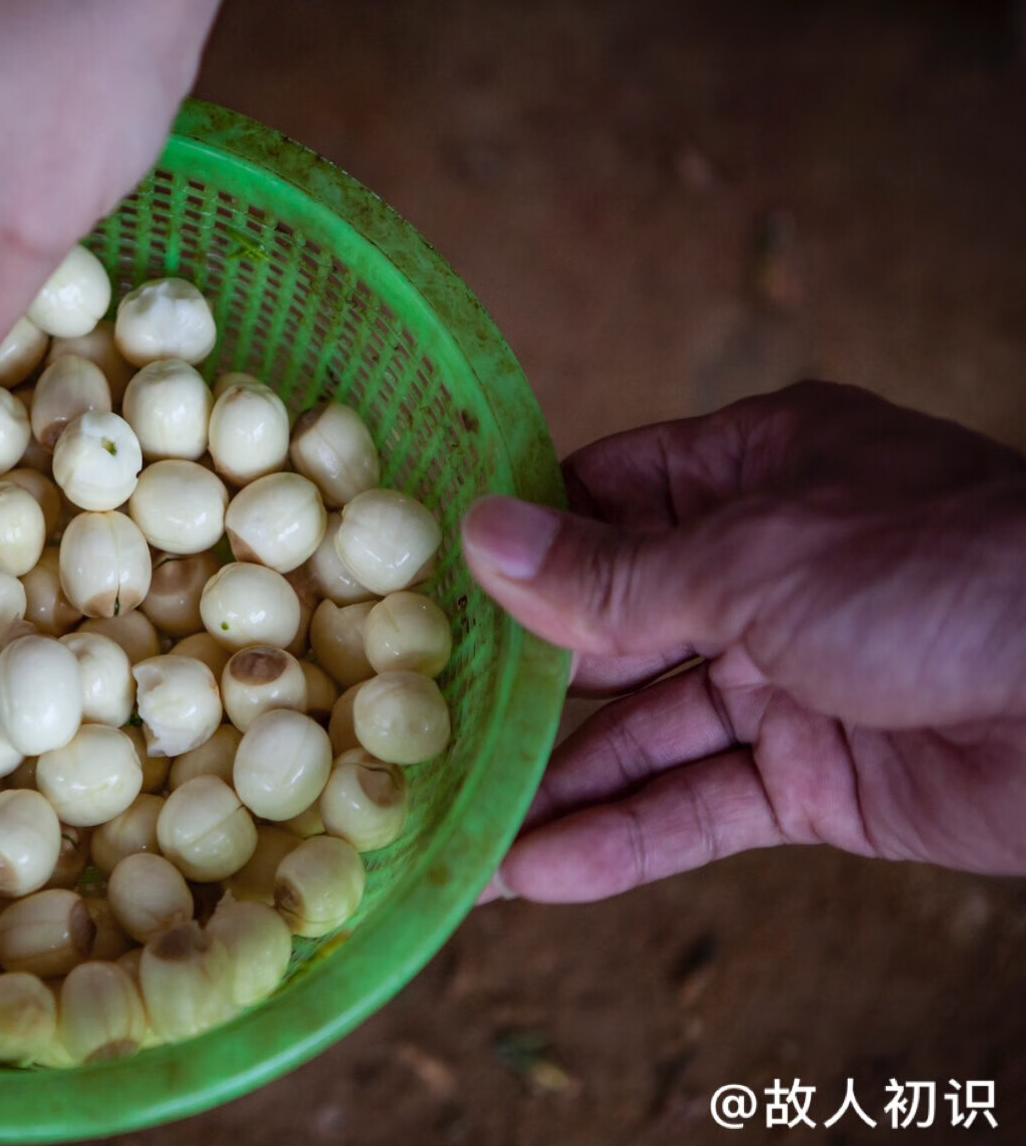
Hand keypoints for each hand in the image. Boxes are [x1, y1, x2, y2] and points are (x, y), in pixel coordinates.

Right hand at [463, 381, 1025, 901]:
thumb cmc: (943, 575)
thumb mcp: (755, 558)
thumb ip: (613, 572)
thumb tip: (481, 536)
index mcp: (754, 473)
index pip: (606, 498)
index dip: (516, 544)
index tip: (412, 582)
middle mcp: (763, 570)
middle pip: (611, 628)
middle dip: (518, 681)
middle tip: (405, 722)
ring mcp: (788, 679)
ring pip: (645, 733)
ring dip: (555, 784)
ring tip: (452, 829)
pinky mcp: (817, 780)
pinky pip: (700, 807)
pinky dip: (622, 842)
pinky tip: (533, 875)